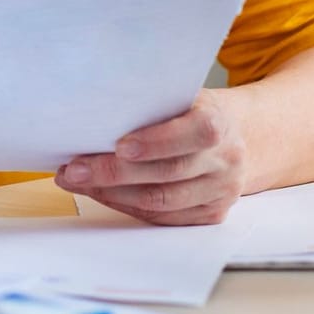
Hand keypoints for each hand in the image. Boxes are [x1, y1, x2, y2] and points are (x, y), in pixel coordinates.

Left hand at [54, 90, 246, 224]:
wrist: (239, 137)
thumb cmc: (194, 111)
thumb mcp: (182, 97)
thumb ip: (151, 105)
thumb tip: (95, 115)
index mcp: (218, 124)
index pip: (191, 135)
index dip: (156, 142)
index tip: (119, 145)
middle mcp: (224, 161)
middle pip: (166, 173)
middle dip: (114, 173)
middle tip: (74, 169)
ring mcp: (219, 192)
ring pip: (160, 201)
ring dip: (112, 194)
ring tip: (78, 182)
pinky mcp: (210, 214)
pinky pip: (162, 217)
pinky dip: (127, 205)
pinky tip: (102, 194)